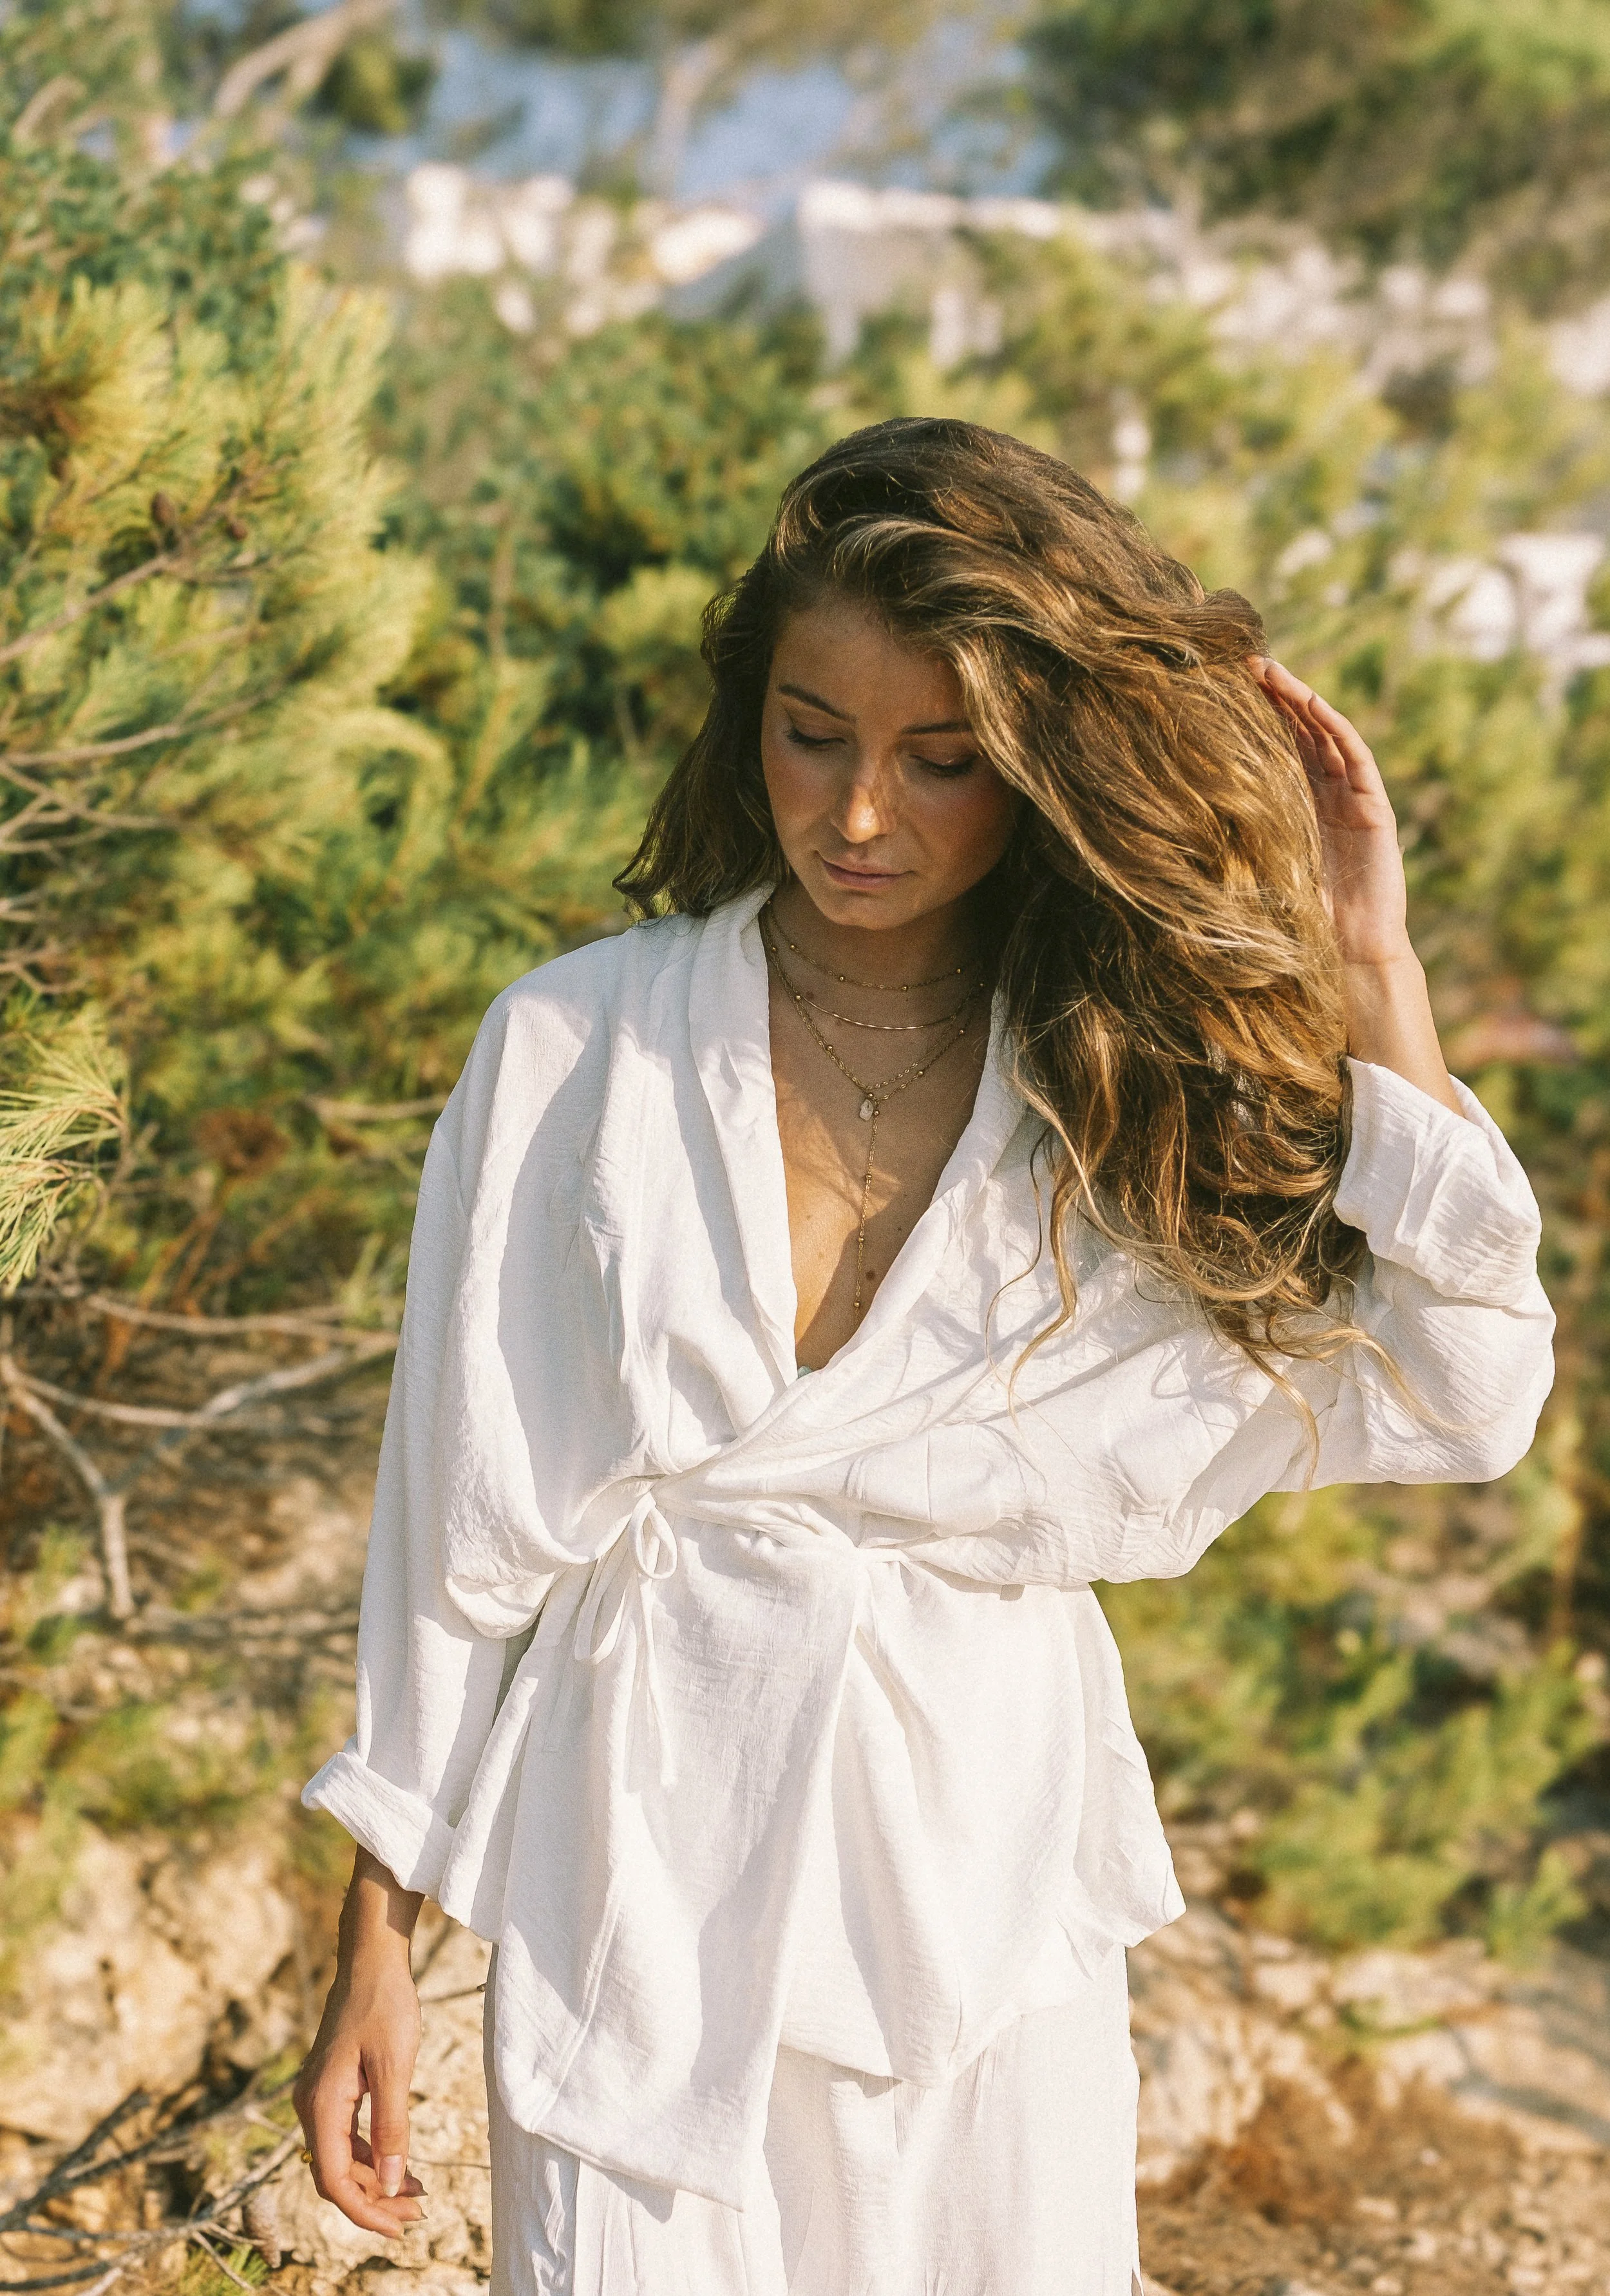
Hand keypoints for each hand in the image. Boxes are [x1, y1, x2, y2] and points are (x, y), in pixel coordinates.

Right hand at [293, 1855, 426, 2238]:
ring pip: (342, 2159)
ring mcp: (320, 2098)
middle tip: (416, 2215)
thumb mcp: (395, 2067)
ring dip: (375, 2181)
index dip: (364, 2211)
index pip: (333, 2180)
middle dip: (374, 2200)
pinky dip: (372, 2156)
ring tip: (416, 2196)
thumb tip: (391, 2181)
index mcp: (321, 2105)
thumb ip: (391, 2127)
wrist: (371, 1962)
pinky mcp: (333, 2090)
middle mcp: (311, 2107)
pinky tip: (401, 2165)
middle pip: (336, 2175)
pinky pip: (347, 2138)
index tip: (398, 2227)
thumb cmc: (384, 2007)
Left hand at [1253, 657, 1463, 1114]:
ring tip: (1268, 669)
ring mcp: (1350, 801)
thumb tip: (1148, 832)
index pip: (1267, 752)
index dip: (1247, 720)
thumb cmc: (1289, 927)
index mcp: (1289, 811)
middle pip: (1295, 733)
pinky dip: (1334, 726)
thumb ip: (1216, 847)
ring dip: (1298, 699)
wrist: (1344, 961)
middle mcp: (1321, 799)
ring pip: (1323, 735)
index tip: (1212, 691)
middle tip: (1236, 662)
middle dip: (1270, 696)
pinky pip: (1355, 757)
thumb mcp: (1243, 875)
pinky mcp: (1375, 810)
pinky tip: (1310, 702)